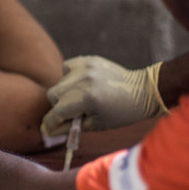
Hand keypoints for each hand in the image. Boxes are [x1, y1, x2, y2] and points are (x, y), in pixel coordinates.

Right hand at [42, 56, 167, 135]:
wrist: (142, 91)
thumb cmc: (120, 113)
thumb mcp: (94, 125)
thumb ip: (68, 127)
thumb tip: (46, 130)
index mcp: (87, 98)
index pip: (57, 112)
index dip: (50, 123)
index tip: (48, 129)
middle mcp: (83, 80)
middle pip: (53, 95)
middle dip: (59, 106)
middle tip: (72, 112)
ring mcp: (85, 67)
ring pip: (59, 82)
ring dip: (65, 92)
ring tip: (82, 97)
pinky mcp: (88, 60)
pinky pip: (67, 69)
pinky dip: (70, 78)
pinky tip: (83, 83)